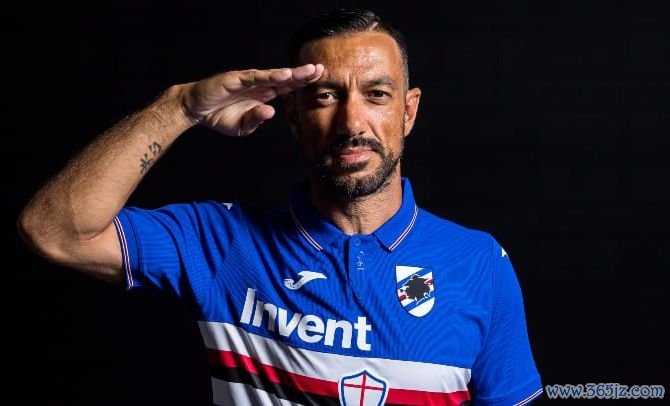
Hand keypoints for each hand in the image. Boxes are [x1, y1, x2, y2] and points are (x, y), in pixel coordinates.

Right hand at [180, 64, 323, 135]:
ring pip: (274, 76)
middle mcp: (258, 85)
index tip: (319, 79)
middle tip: (321, 69)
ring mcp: (248, 80)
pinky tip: (283, 75)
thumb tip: (271, 112)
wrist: (196, 109)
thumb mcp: (242, 126)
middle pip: (285, 79)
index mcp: (263, 95)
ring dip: (291, 73)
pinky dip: (269, 76)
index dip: (302, 83)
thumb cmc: (220, 116)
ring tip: (308, 71)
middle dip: (303, 74)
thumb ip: (256, 119)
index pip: (287, 87)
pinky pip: (255, 77)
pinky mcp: (236, 79)